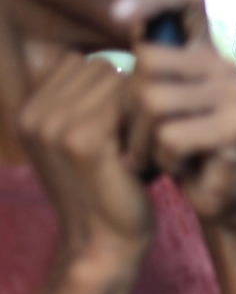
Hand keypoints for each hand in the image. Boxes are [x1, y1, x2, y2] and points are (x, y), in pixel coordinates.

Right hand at [18, 52, 152, 264]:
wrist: (104, 244)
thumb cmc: (111, 187)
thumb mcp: (89, 138)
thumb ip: (91, 98)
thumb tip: (128, 49)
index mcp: (30, 110)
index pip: (82, 64)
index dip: (111, 92)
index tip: (117, 130)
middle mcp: (36, 114)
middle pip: (101, 68)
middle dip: (126, 98)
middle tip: (131, 141)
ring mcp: (56, 125)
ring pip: (118, 82)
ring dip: (138, 111)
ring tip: (136, 148)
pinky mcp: (85, 140)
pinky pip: (132, 104)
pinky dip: (147, 126)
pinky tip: (144, 158)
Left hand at [112, 0, 235, 229]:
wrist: (217, 198)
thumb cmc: (179, 150)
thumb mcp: (155, 104)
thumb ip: (145, 71)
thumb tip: (118, 22)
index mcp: (203, 54)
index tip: (117, 13)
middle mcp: (223, 67)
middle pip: (147, 64)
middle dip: (127, 109)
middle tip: (135, 139)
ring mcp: (234, 97)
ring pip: (153, 102)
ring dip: (142, 140)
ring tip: (155, 156)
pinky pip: (171, 136)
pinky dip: (163, 160)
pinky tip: (179, 167)